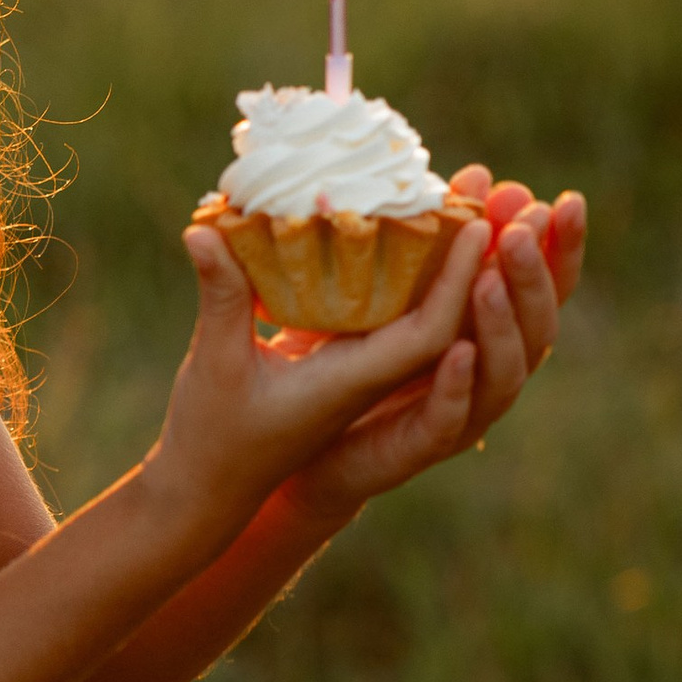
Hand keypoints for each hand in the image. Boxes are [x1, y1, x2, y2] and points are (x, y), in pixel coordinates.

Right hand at [148, 204, 491, 566]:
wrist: (210, 489)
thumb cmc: (212, 436)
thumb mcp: (213, 363)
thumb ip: (221, 297)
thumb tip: (203, 231)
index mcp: (353, 383)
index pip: (429, 332)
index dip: (458, 282)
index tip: (477, 227)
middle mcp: (369, 376)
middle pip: (439, 314)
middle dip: (466, 259)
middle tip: (477, 192)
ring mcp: (360, 369)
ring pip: (418, 310)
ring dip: (441, 261)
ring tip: (453, 200)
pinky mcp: (344, 361)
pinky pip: (389, 311)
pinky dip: (403, 273)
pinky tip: (396, 231)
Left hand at [282, 168, 586, 529]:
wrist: (303, 444)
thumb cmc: (349, 354)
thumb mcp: (389, 284)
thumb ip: (435, 237)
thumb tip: (479, 174)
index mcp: (489, 330)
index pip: (544, 288)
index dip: (563, 250)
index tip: (568, 200)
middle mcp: (488, 371)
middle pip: (537, 327)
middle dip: (533, 276)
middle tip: (521, 230)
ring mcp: (461, 412)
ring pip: (505, 375)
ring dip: (501, 325)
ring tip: (489, 280)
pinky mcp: (419, 446)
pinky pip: (449, 420)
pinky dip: (456, 387)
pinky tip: (454, 353)